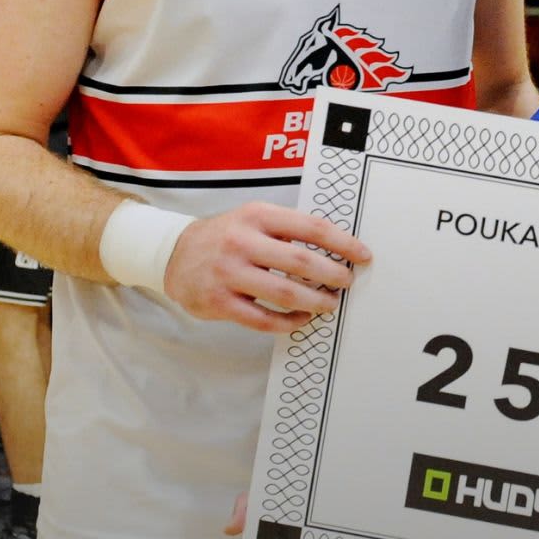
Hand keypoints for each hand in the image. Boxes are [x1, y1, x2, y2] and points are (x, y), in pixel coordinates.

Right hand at [165, 201, 369, 332]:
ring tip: (329, 304)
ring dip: (315, 301)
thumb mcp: (254, 219)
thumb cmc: (227, 236)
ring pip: (284, 293)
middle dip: (333, 275)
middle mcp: (243, 242)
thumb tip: (337, 249)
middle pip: (301, 262)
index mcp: (258, 216)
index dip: (343, 243)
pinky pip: (263, 319)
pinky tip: (300, 318)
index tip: (363, 255)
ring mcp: (229, 273)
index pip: (311, 228)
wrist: (174, 253)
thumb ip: (288, 230)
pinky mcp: (219, 301)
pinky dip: (288, 322)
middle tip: (347, 283)